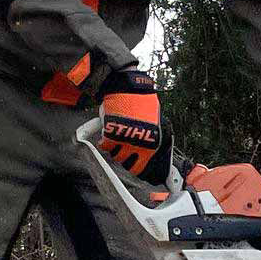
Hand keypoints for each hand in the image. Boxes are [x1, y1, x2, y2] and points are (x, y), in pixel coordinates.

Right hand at [98, 66, 165, 181]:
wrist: (128, 88)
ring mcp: (125, 140)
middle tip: (124, 149)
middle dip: (125, 158)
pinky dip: (105, 141)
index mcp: (153, 143)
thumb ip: (153, 141)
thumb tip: (156, 159)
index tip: (136, 171)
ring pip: (115, 156)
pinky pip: (104, 146)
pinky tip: (109, 132)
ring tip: (119, 136)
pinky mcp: (111, 134)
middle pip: (128, 164)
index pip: (144, 168)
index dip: (139, 171)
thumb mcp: (156, 123)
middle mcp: (140, 144)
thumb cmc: (142, 103)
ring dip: (115, 149)